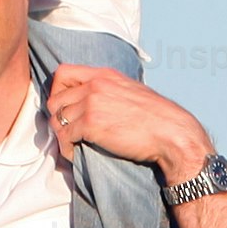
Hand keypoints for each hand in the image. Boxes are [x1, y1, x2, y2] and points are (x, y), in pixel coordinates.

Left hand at [43, 62, 212, 186]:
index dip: (57, 91)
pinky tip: (76, 154)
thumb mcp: (130, 90)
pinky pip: (64, 138)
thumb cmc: (156, 117)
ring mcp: (91, 104)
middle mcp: (95, 85)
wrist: (172, 133)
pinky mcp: (90, 124)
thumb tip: (90, 100)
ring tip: (72, 145)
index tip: (64, 106)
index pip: (63, 73)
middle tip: (66, 131)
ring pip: (57, 120)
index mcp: (104, 75)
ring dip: (61, 136)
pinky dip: (67, 149)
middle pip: (54, 100)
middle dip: (57, 117)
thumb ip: (108, 90)